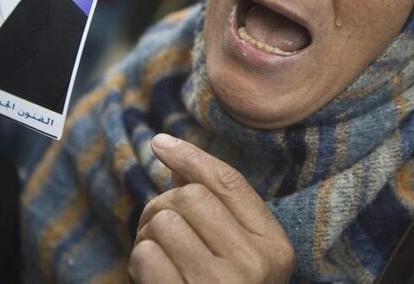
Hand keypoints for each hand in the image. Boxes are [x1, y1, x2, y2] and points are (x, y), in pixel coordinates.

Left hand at [128, 134, 293, 282]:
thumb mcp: (238, 257)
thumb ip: (215, 211)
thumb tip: (173, 157)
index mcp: (274, 248)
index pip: (228, 183)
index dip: (191, 156)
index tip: (160, 142)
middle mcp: (255, 266)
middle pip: (190, 197)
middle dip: (161, 204)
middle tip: (155, 225)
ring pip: (164, 222)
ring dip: (147, 235)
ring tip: (155, 255)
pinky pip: (145, 255)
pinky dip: (138, 261)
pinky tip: (151, 279)